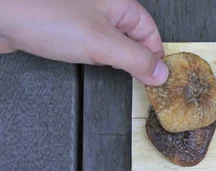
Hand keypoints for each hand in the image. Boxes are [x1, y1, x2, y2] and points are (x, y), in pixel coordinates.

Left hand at [0, 0, 166, 85]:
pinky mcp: (64, 28)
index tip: (157, 79)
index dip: (156, 57)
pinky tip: (83, 63)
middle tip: (135, 79)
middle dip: (134, 60)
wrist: (0, 15)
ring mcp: (83, 17)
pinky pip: (89, 45)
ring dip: (112, 60)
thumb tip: (160, 73)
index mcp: (119, 4)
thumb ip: (137, 60)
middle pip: (133, 38)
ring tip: (105, 67)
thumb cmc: (42, 15)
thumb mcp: (103, 45)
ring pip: (110, 43)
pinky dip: (91, 58)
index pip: (151, 33)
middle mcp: (103, 7)